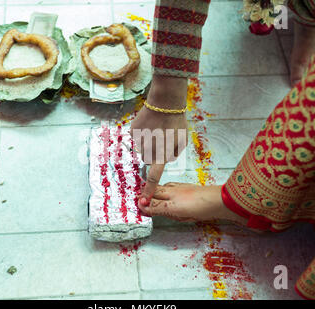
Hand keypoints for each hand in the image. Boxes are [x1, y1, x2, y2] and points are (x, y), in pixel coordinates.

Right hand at [131, 75, 188, 202]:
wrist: (165, 102)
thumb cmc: (176, 122)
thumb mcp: (182, 141)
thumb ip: (174, 154)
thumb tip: (166, 158)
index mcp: (161, 154)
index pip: (154, 176)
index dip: (148, 189)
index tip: (143, 200)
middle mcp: (147, 150)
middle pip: (148, 159)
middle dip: (154, 153)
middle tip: (162, 140)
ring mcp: (138, 140)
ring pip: (141, 148)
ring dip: (148, 143)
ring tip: (157, 130)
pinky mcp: (132, 131)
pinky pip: (136, 137)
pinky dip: (141, 133)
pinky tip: (150, 124)